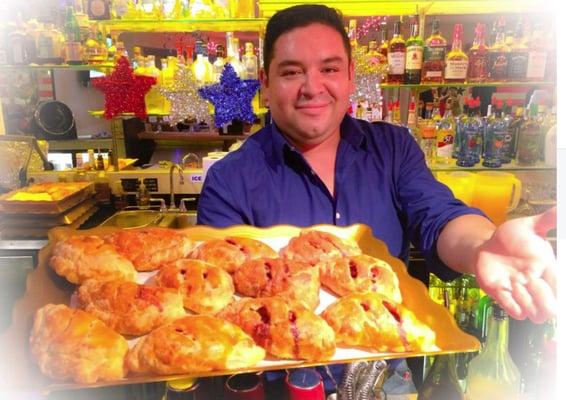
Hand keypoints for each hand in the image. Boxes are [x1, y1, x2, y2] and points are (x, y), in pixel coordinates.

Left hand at [472, 207, 556, 322]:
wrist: (487, 246)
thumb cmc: (511, 238)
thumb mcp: (528, 226)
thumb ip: (547, 220)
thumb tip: (561, 208)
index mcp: (548, 269)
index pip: (561, 289)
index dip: (556, 288)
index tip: (541, 276)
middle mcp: (538, 285)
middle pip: (552, 310)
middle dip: (544, 298)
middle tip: (529, 280)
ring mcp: (522, 294)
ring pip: (536, 315)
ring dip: (528, 303)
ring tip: (515, 283)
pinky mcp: (504, 298)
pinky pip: (515, 313)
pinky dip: (513, 305)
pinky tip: (505, 289)